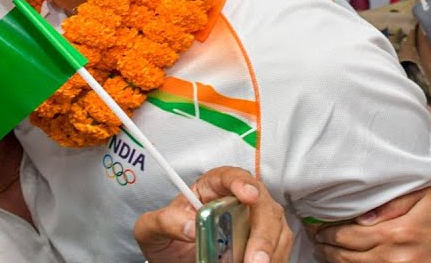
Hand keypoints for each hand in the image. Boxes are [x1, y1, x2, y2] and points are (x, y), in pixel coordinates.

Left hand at [135, 167, 291, 262]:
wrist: (174, 260)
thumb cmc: (166, 239)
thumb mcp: (152, 229)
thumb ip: (165, 222)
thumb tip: (190, 227)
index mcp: (210, 188)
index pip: (229, 176)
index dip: (240, 182)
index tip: (247, 195)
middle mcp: (238, 201)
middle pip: (261, 204)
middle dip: (262, 232)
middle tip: (254, 260)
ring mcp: (254, 222)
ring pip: (276, 228)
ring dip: (269, 250)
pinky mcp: (264, 243)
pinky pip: (278, 249)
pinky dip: (273, 259)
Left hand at [312, 188, 430, 262]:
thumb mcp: (418, 196)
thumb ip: (388, 204)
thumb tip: (360, 214)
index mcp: (395, 233)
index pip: (348, 236)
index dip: (327, 233)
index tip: (316, 227)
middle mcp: (395, 257)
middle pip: (347, 257)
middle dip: (326, 248)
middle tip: (314, 239)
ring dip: (335, 261)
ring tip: (324, 251)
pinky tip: (346, 261)